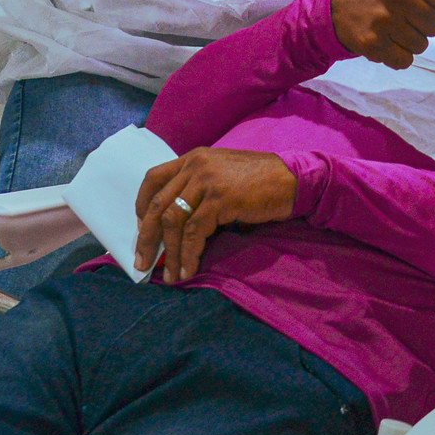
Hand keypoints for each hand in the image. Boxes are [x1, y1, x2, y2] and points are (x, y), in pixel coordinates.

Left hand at [133, 146, 297, 282]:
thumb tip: (177, 224)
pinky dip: (189, 254)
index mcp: (193, 158)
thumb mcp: (221, 175)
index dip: (142, 205)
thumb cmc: (260, 181)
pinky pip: (195, 232)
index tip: (142, 229)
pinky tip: (189, 269)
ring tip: (169, 275)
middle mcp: (195, 166)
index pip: (153, 178)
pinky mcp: (220, 199)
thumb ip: (198, 188)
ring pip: (173, 221)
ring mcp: (207, 181)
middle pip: (157, 204)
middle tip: (142, 262)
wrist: (292, 179)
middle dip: (147, 237)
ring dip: (169, 253)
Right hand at [331, 0, 434, 68]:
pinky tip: (384, 41)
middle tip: (401, 14)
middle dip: (421, 24)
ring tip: (392, 27)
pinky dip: (397, 56)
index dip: (430, 2)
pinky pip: (405, 60)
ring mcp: (382, 20)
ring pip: (421, 44)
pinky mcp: (372, 44)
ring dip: (410, 40)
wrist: (333, 8)